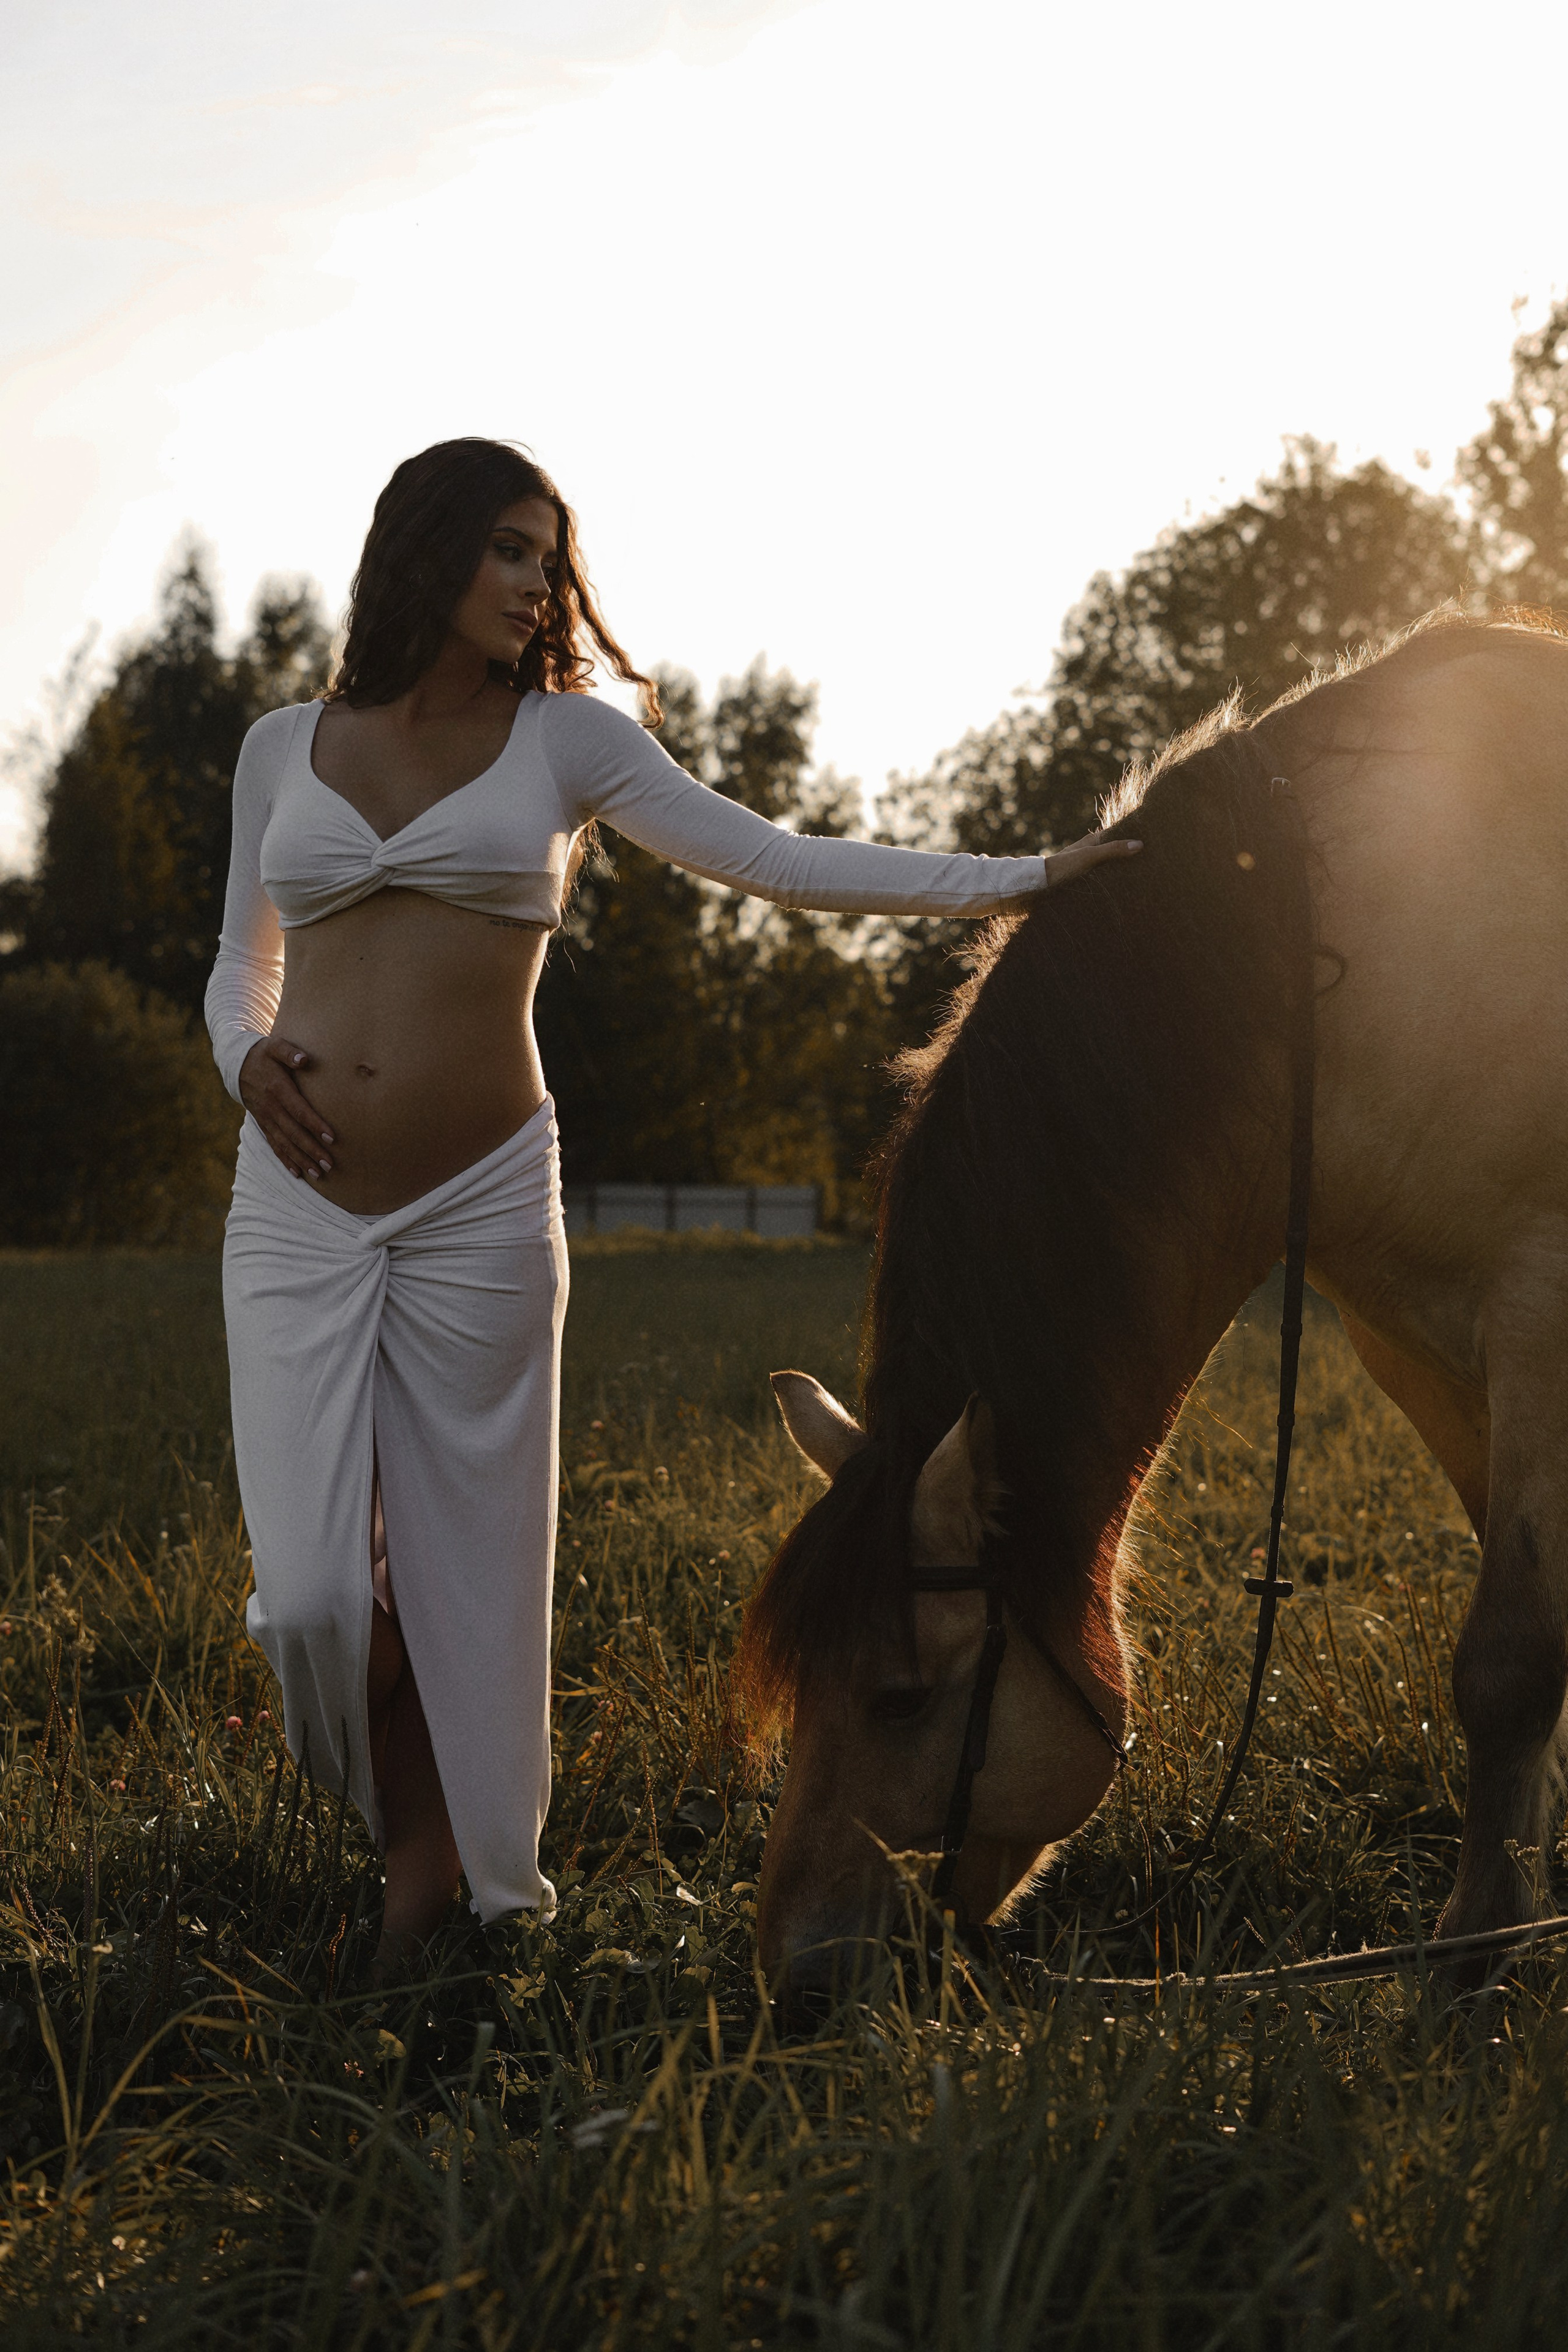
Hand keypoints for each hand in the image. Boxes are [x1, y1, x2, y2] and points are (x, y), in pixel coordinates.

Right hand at [239, 1037, 335, 1180]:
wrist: (237, 1064)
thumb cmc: (263, 1054)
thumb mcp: (274, 1046)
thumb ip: (289, 1052)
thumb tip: (304, 1060)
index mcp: (277, 1089)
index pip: (299, 1111)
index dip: (315, 1125)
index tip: (331, 1137)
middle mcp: (271, 1108)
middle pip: (294, 1133)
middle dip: (311, 1150)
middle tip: (329, 1164)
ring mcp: (266, 1118)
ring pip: (285, 1143)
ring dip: (301, 1159)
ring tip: (319, 1174)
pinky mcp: (263, 1124)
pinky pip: (274, 1145)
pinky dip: (285, 1159)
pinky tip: (297, 1172)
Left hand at [1042, 830, 1142, 889]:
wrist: (1039, 885)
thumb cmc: (1063, 867)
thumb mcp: (1090, 857)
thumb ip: (1113, 850)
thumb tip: (1139, 844)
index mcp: (1092, 841)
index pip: (1118, 835)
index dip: (1132, 837)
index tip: (1151, 841)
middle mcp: (1091, 851)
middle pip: (1115, 851)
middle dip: (1130, 855)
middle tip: (1151, 861)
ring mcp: (1087, 866)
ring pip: (1110, 865)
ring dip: (1122, 870)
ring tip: (1143, 875)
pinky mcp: (1084, 880)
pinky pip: (1103, 878)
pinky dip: (1113, 880)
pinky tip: (1123, 888)